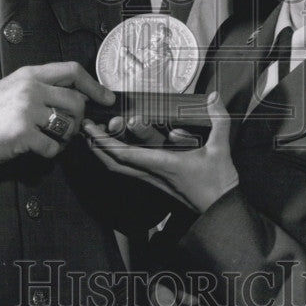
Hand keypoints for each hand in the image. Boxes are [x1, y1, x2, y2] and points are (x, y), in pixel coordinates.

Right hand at [0, 62, 113, 173]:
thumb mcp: (11, 88)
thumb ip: (39, 87)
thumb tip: (74, 95)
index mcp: (28, 74)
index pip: (72, 71)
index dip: (94, 85)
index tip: (106, 98)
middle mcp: (30, 88)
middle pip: (76, 101)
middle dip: (79, 119)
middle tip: (69, 128)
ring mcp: (27, 110)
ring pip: (69, 125)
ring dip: (65, 138)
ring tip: (51, 139)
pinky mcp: (23, 134)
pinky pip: (53, 147)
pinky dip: (50, 152)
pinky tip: (38, 150)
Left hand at [82, 93, 238, 212]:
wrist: (219, 209)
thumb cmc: (218, 182)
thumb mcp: (220, 148)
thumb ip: (218, 119)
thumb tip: (213, 97)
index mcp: (163, 164)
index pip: (125, 154)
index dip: (104, 142)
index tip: (91, 127)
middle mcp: (152, 173)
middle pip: (113, 163)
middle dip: (96, 146)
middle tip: (85, 128)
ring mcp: (152, 179)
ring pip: (119, 168)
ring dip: (104, 153)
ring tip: (94, 135)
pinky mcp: (156, 182)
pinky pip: (129, 170)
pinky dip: (116, 158)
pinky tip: (114, 149)